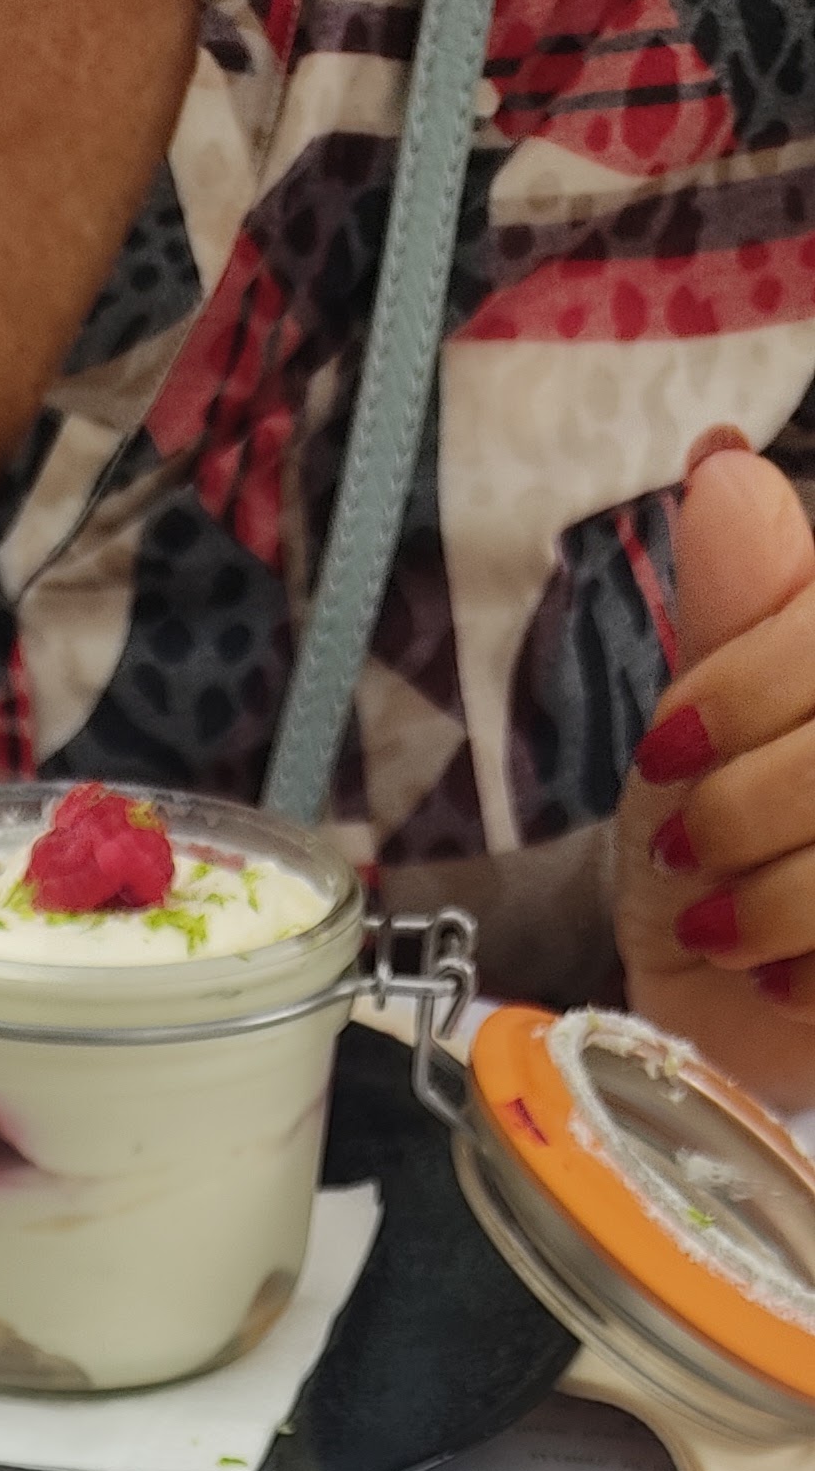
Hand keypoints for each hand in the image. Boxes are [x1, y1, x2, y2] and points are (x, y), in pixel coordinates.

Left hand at [614, 434, 814, 1112]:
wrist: (719, 1005)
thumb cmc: (719, 847)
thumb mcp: (709, 717)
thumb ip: (740, 601)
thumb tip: (725, 465)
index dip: (745, 688)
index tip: (669, 752)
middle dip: (744, 808)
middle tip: (685, 850)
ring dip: (769, 900)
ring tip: (721, 925)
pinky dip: (808, 975)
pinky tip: (781, 979)